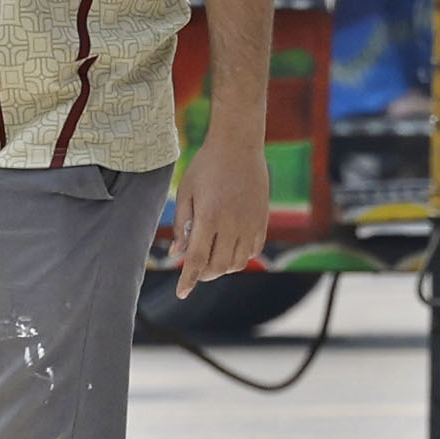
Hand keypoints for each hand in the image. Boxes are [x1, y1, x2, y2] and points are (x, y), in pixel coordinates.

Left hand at [174, 152, 270, 285]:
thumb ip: (183, 226)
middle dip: (204, 274)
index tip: (181, 293)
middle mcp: (231, 224)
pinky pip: (253, 250)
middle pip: (218, 266)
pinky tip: (231, 249)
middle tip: (196, 269)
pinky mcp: (262, 220)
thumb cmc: (206, 166)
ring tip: (213, 258)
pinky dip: (241, 256)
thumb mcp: (186, 192)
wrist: (238, 145)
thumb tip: (176, 254)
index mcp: (208, 217)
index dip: (188, 280)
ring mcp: (250, 223)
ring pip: (237, 263)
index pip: (196, 259)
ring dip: (223, 267)